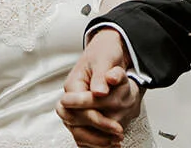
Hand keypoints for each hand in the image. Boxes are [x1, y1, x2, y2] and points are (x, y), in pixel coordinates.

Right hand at [57, 29, 140, 147]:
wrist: (107, 52)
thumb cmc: (104, 53)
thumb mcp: (105, 60)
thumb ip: (102, 76)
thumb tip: (100, 91)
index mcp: (73, 84)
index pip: (77, 107)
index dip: (95, 116)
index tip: (113, 124)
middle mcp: (72, 97)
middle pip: (76, 121)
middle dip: (97, 129)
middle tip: (118, 131)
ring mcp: (76, 107)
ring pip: (78, 130)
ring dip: (96, 139)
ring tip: (115, 141)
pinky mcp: (84, 113)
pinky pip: (84, 132)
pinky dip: (95, 140)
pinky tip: (109, 143)